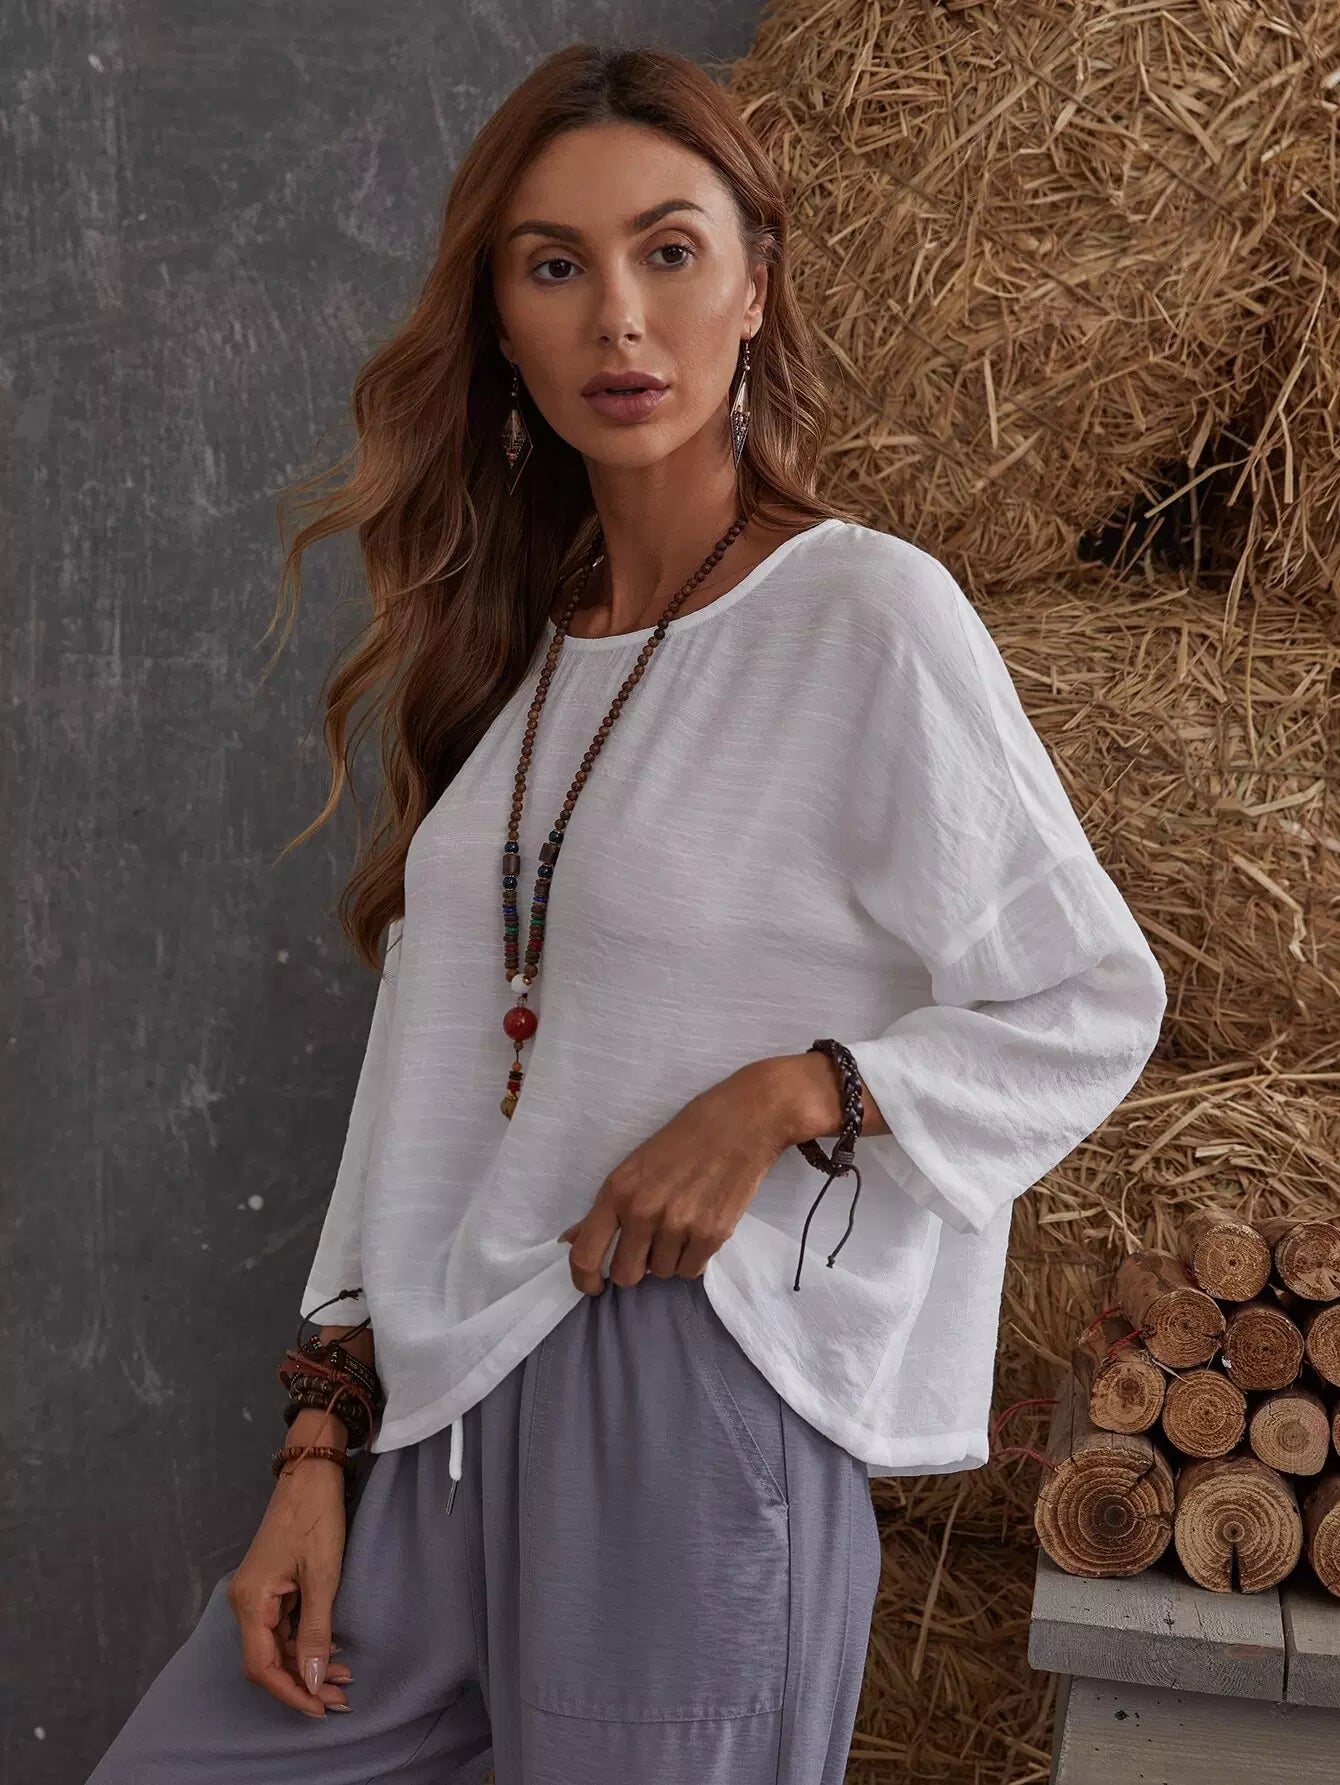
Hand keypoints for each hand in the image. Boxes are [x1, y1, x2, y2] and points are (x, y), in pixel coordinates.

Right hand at [226, 1459, 352, 1717]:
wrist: (311, 1472)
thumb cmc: (316, 1519)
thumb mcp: (323, 1577)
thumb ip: (315, 1631)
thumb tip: (311, 1679)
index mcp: (251, 1602)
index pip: (262, 1666)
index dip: (289, 1692)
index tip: (320, 1708)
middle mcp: (246, 1602)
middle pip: (269, 1659)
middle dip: (302, 1681)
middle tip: (340, 1697)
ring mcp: (257, 1593)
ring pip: (278, 1644)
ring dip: (306, 1663)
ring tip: (342, 1679)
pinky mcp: (271, 1585)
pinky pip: (283, 1625)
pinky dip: (305, 1641)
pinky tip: (331, 1651)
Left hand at [557, 1061, 792, 1294]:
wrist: (741, 1124)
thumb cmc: (685, 1138)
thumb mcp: (635, 1166)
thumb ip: (605, 1209)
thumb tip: (570, 1240)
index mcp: (618, 1191)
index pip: (586, 1254)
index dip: (584, 1280)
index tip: (593, 1287)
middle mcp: (643, 1211)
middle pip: (626, 1274)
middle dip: (635, 1268)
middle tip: (650, 1246)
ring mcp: (678, 1225)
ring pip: (661, 1273)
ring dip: (669, 1258)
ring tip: (683, 1225)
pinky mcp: (711, 1235)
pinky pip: (691, 1271)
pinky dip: (693, 1258)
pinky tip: (700, 1229)